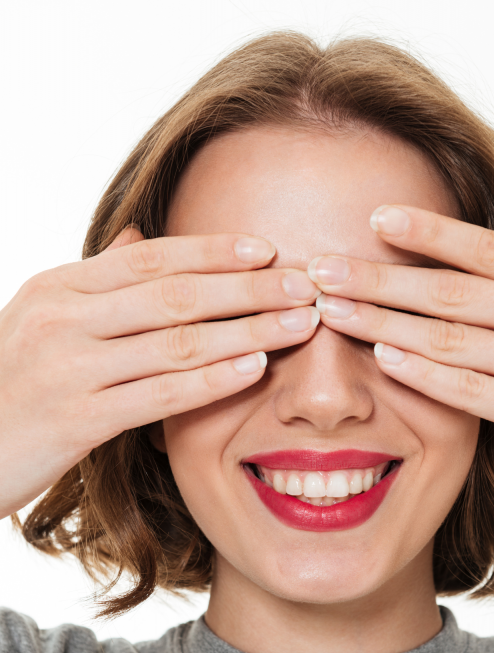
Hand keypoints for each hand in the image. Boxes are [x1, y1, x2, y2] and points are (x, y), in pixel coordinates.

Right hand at [0, 228, 319, 518]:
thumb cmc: (11, 385)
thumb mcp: (42, 319)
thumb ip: (96, 281)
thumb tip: (137, 234)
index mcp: (59, 287)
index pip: (150, 258)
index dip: (213, 251)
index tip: (268, 249)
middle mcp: (63, 318)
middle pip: (175, 294)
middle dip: (248, 288)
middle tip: (305, 284)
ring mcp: (69, 367)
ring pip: (177, 341)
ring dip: (247, 330)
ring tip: (299, 324)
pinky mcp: (77, 419)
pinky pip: (160, 393)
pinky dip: (213, 379)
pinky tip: (254, 367)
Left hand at [310, 204, 493, 523]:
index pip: (489, 249)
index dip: (430, 232)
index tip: (375, 217)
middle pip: (456, 291)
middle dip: (383, 277)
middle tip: (322, 268)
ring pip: (457, 339)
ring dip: (388, 323)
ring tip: (334, 312)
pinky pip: (477, 392)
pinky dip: (428, 375)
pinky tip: (385, 360)